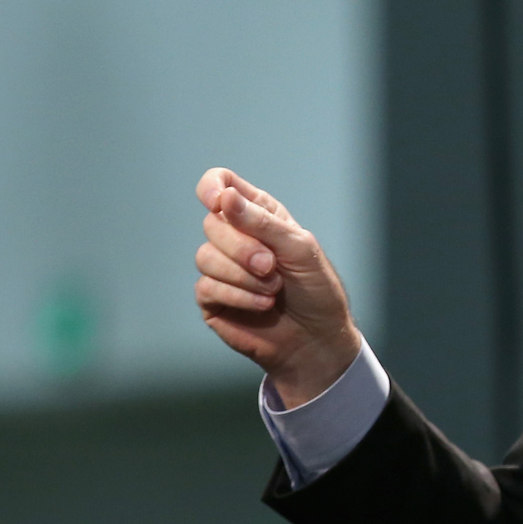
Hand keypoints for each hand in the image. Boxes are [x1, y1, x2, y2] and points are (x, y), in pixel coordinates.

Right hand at [194, 168, 361, 406]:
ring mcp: (221, 268)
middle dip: (242, 247)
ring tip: (274, 290)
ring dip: (243, 275)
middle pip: (212, 223)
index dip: (213, 187)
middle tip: (271, 266)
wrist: (317, 339)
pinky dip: (238, 296)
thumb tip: (224, 197)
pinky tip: (263, 305)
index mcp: (258, 215)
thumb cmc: (315, 289)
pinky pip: (206, 287)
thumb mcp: (299, 248)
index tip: (220, 201)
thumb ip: (262, 223)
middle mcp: (235, 237)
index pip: (221, 184)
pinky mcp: (212, 299)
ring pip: (205, 256)